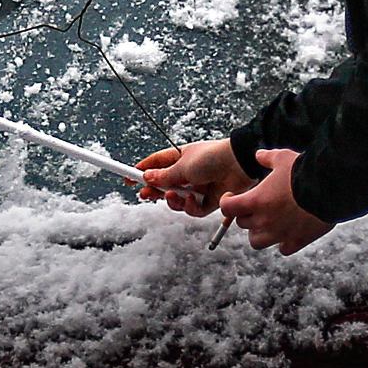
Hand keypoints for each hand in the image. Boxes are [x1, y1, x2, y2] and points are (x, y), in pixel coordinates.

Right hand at [135, 139, 255, 217]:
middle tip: (145, 195)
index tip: (127, 177)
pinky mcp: (209, 201)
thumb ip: (165, 175)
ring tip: (172, 196)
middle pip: (165, 185)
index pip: (156, 164)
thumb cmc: (212, 157)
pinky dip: (190, 208)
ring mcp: (198, 187)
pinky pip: (193, 210)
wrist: (239, 165)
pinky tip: (192, 201)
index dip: (142, 170)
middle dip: (155, 191)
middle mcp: (188, 173)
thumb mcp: (183, 165)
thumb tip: (146, 177)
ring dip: (172, 201)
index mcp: (181, 157)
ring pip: (178, 200)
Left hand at [219, 149, 333, 255]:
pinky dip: (283, 242)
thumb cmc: (303, 171)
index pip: (228, 208)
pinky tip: (289, 231)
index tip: (232, 197)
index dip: (227, 202)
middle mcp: (264, 221)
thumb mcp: (282, 157)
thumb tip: (258, 155)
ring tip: (267, 222)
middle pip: (242, 224)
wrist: (329, 189)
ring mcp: (280, 234)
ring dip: (258, 233)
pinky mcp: (297, 241)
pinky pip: (283, 248)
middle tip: (255, 205)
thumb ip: (267, 158)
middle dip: (245, 214)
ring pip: (257, 242)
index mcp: (256, 201)